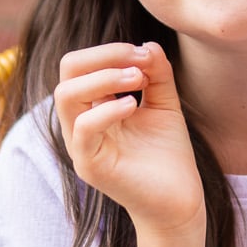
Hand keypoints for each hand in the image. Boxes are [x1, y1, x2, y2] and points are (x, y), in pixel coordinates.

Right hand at [54, 42, 203, 235]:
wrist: (180, 201)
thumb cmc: (168, 155)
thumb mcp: (164, 104)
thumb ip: (157, 74)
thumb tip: (148, 44)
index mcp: (93, 107)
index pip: (81, 65)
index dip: (110, 50)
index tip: (146, 55)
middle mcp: (80, 123)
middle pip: (67, 72)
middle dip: (103, 56)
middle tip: (140, 62)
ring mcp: (81, 145)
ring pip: (66, 96)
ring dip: (104, 78)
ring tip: (138, 79)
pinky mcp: (90, 166)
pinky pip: (83, 128)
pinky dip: (107, 109)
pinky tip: (134, 106)